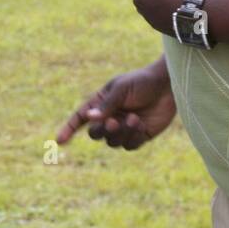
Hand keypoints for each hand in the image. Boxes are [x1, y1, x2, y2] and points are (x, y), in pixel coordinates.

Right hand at [56, 60, 176, 149]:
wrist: (168, 85)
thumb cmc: (142, 81)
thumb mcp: (122, 89)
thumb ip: (107, 104)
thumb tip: (89, 117)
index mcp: (101, 103)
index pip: (80, 118)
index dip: (68, 129)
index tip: (59, 141)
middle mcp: (110, 117)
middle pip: (95, 134)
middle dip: (103, 130)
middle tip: (114, 122)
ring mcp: (124, 128)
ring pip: (112, 142)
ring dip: (121, 133)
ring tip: (134, 119)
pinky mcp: (139, 136)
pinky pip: (129, 146)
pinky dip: (133, 137)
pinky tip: (141, 124)